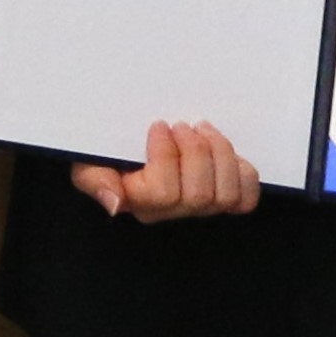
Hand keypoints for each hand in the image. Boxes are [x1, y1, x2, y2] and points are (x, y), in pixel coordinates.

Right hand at [70, 118, 260, 222]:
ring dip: (219, 155)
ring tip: (203, 130)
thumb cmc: (108, 152)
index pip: (163, 194)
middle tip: (183, 126)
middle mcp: (172, 211)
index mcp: (140, 202)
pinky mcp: (225, 198)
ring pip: (225, 195)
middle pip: (198, 195)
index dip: (166, 156)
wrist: (129, 142)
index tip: (158, 125)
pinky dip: (243, 172)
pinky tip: (226, 153)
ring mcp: (200, 207)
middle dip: (195, 152)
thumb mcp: (89, 161)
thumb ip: (95, 181)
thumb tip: (114, 204)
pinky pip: (246, 198)